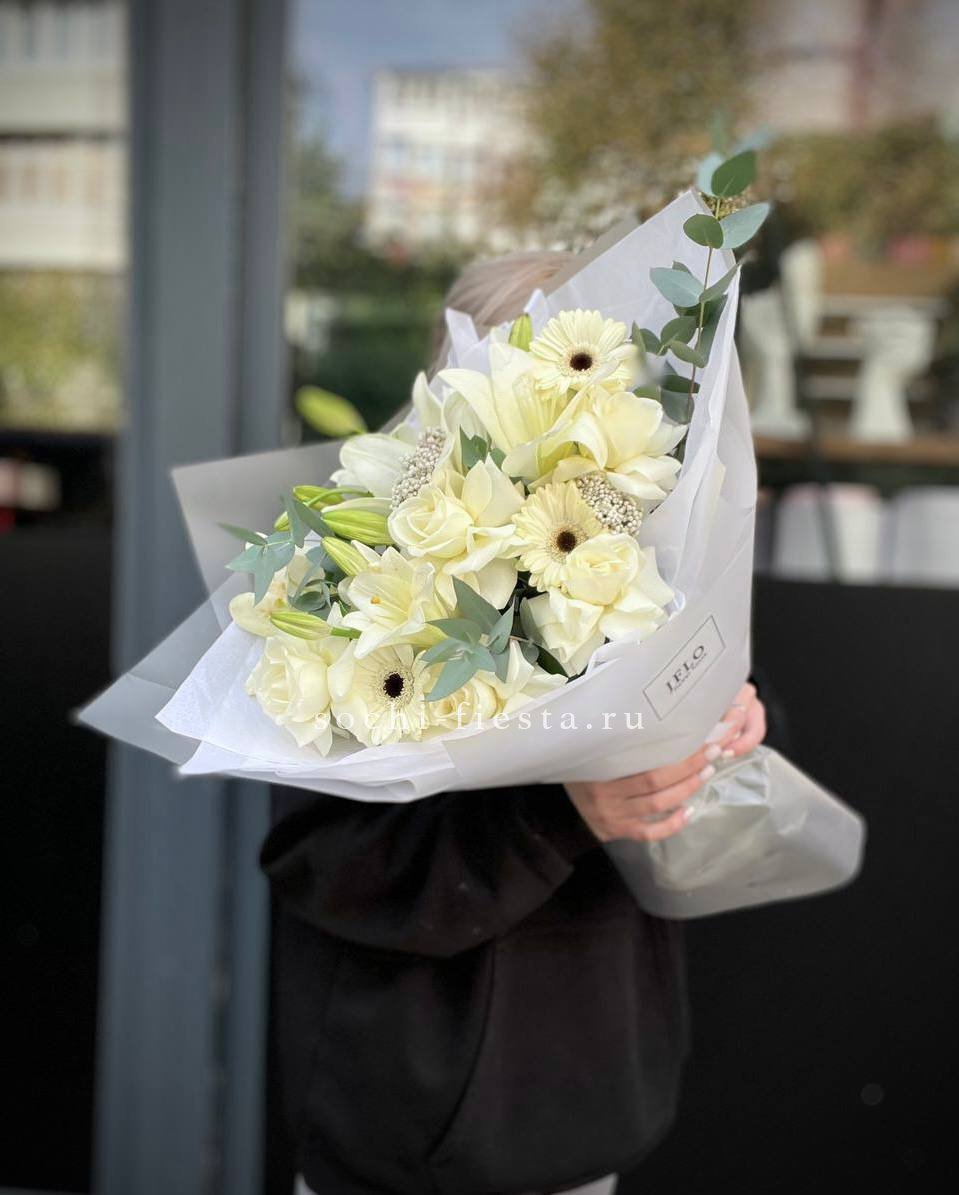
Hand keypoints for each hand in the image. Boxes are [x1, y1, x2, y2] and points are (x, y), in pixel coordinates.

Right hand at [564, 683, 766, 842]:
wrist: (554, 808)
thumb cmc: (577, 764)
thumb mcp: (587, 744)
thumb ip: (611, 727)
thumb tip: (639, 694)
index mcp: (598, 764)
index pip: (645, 757)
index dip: (678, 749)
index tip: (704, 734)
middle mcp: (606, 792)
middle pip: (656, 781)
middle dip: (690, 765)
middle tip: (716, 749)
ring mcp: (613, 815)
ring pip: (657, 805)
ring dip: (686, 788)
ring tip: (708, 771)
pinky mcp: (617, 831)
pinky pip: (649, 832)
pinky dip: (671, 824)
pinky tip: (690, 811)